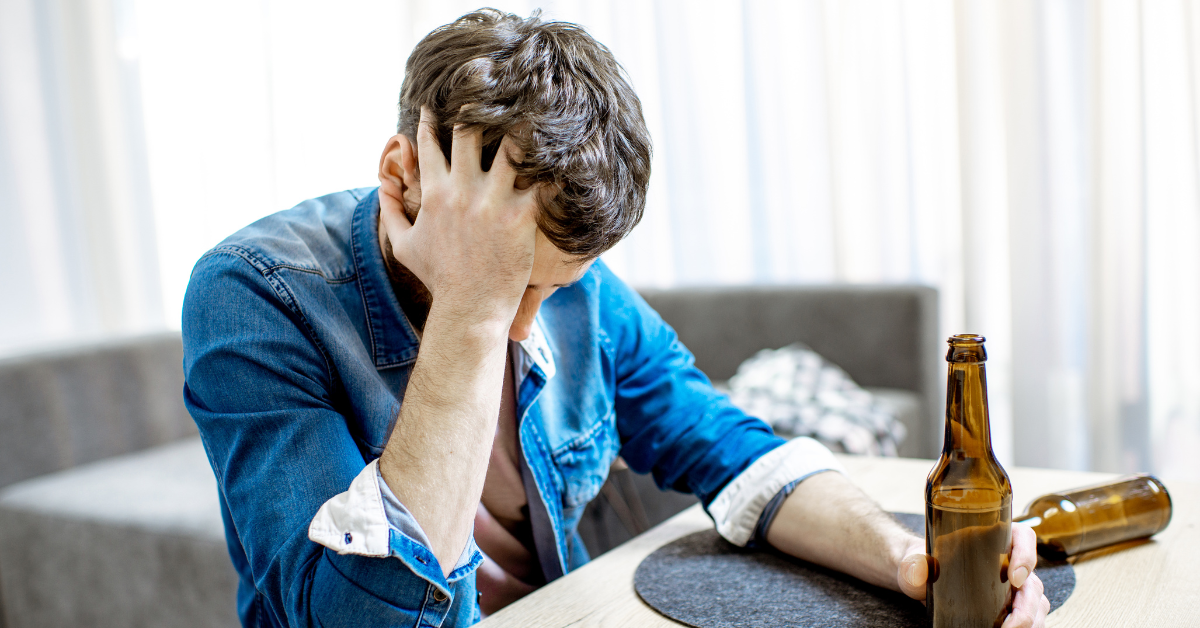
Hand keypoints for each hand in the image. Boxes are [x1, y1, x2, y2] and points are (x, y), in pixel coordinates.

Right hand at [379, 106, 539, 323]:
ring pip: (510, 147)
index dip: (432, 118)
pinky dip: (554, 164)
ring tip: (535, 108)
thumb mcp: (403, 247)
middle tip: (491, 91)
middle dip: (478, 107)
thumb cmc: (439, 279)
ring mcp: (492, 201)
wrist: (470, 309)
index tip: (440, 103)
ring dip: (522, 127)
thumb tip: (382, 188)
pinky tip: (567, 147)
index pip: (429, 142)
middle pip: (468, 131)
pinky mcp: (520, 215)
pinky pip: (541, 180)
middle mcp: (462, 191)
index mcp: (434, 194)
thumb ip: (391, 213)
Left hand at [896, 522, 1049, 627]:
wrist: (918, 579)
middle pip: (1033, 580)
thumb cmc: (920, 562)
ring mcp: (1012, 585)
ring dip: (1030, 620)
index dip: (1026, 554)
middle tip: (1010, 625)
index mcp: (991, 537)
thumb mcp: (913, 561)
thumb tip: (916, 574)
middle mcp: (1008, 560)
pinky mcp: (1009, 605)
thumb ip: (912, 565)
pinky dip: (1028, 626)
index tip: (1015, 578)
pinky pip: (1030, 616)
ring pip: (1036, 602)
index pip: (1022, 536)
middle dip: (1027, 606)